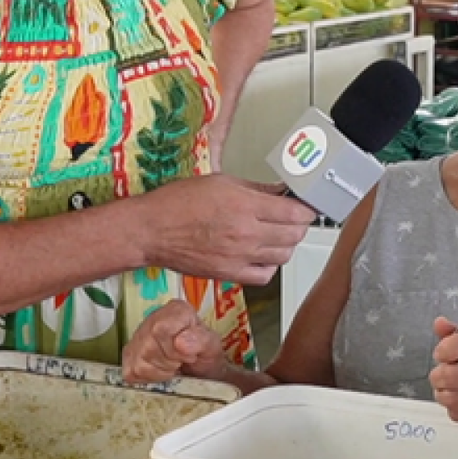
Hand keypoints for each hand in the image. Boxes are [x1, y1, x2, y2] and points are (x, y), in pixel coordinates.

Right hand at [122, 299, 229, 384]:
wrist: (200, 369)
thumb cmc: (205, 354)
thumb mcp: (212, 346)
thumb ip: (200, 340)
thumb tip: (180, 342)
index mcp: (176, 310)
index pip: (161, 329)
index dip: (175, 349)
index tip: (189, 356)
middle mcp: (154, 318)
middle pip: (148, 347)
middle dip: (169, 362)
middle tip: (181, 362)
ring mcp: (138, 336)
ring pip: (139, 362)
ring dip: (160, 371)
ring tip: (172, 365)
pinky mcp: (128, 355)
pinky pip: (132, 372)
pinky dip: (149, 378)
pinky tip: (160, 370)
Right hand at [138, 175, 315, 285]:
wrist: (151, 230)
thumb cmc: (178, 203)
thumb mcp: (222, 182)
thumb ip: (256, 189)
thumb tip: (280, 192)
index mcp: (245, 206)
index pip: (296, 212)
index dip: (307, 208)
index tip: (306, 205)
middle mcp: (245, 233)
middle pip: (294, 234)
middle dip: (300, 224)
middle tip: (294, 217)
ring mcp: (238, 257)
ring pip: (284, 256)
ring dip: (287, 245)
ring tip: (278, 235)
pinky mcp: (228, 274)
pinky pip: (264, 276)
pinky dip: (269, 266)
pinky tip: (262, 255)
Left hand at [428, 318, 457, 422]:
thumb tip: (439, 324)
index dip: (446, 347)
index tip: (443, 351)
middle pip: (452, 374)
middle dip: (439, 372)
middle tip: (443, 370)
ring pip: (450, 397)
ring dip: (442, 390)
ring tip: (449, 384)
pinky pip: (457, 413)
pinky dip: (452, 406)